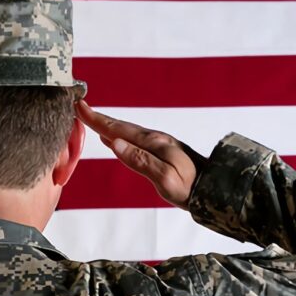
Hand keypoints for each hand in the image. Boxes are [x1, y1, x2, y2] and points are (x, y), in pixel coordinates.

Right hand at [75, 100, 205, 209]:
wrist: (215, 188)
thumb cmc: (190, 188)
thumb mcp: (164, 178)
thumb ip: (140, 160)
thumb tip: (115, 143)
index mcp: (153, 143)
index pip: (118, 129)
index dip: (97, 119)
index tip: (80, 107)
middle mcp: (155, 139)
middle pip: (121, 126)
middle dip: (99, 118)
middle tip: (80, 108)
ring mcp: (159, 145)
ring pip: (127, 132)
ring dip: (108, 125)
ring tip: (92, 121)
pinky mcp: (162, 152)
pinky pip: (134, 139)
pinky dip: (120, 135)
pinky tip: (114, 139)